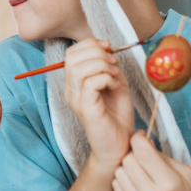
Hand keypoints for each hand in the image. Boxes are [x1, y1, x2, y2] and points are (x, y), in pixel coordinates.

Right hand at [63, 38, 133, 168]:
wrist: (119, 146)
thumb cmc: (117, 117)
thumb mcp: (115, 84)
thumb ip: (109, 66)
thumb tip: (107, 50)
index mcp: (75, 83)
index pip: (71, 53)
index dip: (90, 44)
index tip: (109, 48)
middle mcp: (71, 90)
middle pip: (72, 57)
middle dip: (97, 53)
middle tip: (113, 65)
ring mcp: (77, 100)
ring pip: (80, 68)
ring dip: (102, 65)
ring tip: (114, 76)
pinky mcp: (86, 108)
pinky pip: (91, 82)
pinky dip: (107, 78)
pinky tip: (115, 86)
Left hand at [112, 131, 190, 190]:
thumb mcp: (185, 173)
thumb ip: (163, 156)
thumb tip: (143, 141)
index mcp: (169, 183)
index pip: (143, 152)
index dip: (138, 139)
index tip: (140, 136)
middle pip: (128, 160)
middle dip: (133, 152)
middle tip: (141, 154)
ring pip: (119, 171)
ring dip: (127, 166)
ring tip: (139, 169)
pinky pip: (116, 184)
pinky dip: (123, 178)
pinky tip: (135, 181)